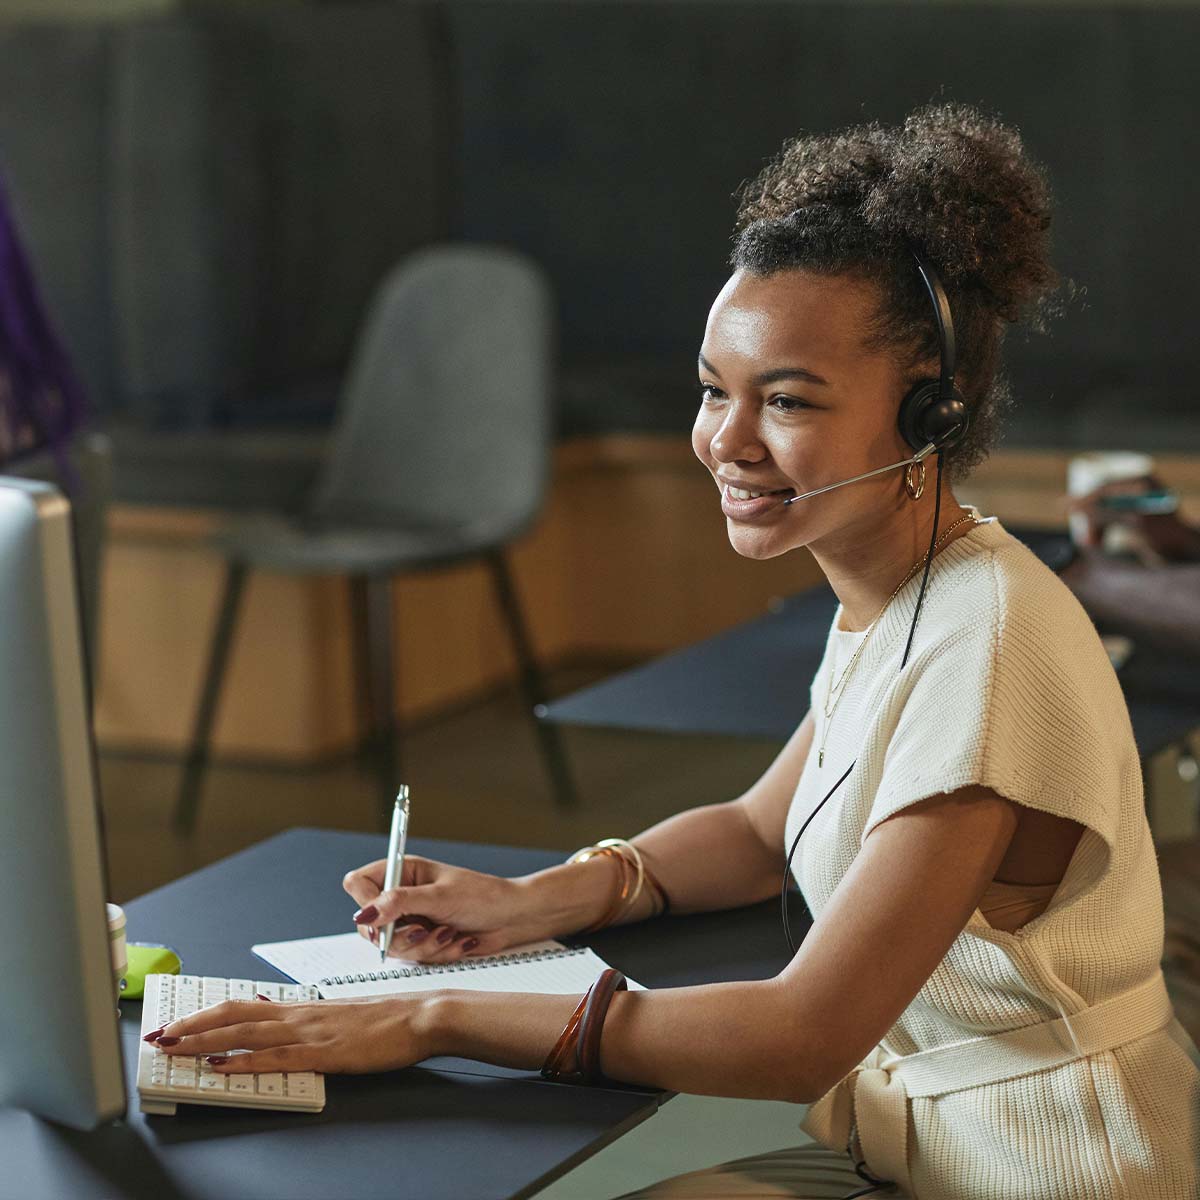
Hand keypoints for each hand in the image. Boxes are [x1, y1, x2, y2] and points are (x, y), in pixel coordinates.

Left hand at [146, 994, 435, 1074]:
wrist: (422, 1016)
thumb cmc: (389, 1020)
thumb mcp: (342, 1018)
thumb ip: (310, 1024)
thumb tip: (282, 1025)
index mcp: (303, 1008)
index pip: (243, 1006)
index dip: (207, 1015)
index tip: (178, 1023)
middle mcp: (300, 1015)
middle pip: (234, 1014)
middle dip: (192, 1025)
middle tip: (159, 1035)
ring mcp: (310, 1032)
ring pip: (246, 1032)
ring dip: (205, 1039)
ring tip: (175, 1047)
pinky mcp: (324, 1052)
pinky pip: (276, 1057)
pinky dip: (244, 1062)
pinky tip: (222, 1066)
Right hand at [342, 855, 551, 961]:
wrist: (512, 919)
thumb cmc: (483, 896)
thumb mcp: (439, 897)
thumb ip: (399, 903)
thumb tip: (365, 915)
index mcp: (403, 872)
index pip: (358, 883)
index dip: (365, 904)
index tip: (381, 921)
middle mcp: (402, 896)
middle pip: (370, 924)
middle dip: (399, 935)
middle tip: (423, 930)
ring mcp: (411, 920)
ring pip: (393, 946)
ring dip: (424, 946)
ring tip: (449, 933)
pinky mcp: (423, 941)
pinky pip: (415, 957)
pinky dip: (438, 952)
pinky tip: (458, 940)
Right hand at [1068, 476, 1199, 563]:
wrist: (1186, 557)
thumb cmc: (1166, 538)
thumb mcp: (1133, 522)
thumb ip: (1103, 512)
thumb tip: (1073, 506)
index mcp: (1143, 482)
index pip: (1105, 486)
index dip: (1083, 498)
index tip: (1062, 506)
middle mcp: (1140, 490)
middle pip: (1101, 500)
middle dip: (1091, 519)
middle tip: (1085, 540)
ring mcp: (1137, 504)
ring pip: (1103, 512)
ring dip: (1094, 528)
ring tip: (1091, 544)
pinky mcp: (1134, 519)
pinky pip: (1108, 520)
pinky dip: (1101, 532)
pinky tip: (1097, 543)